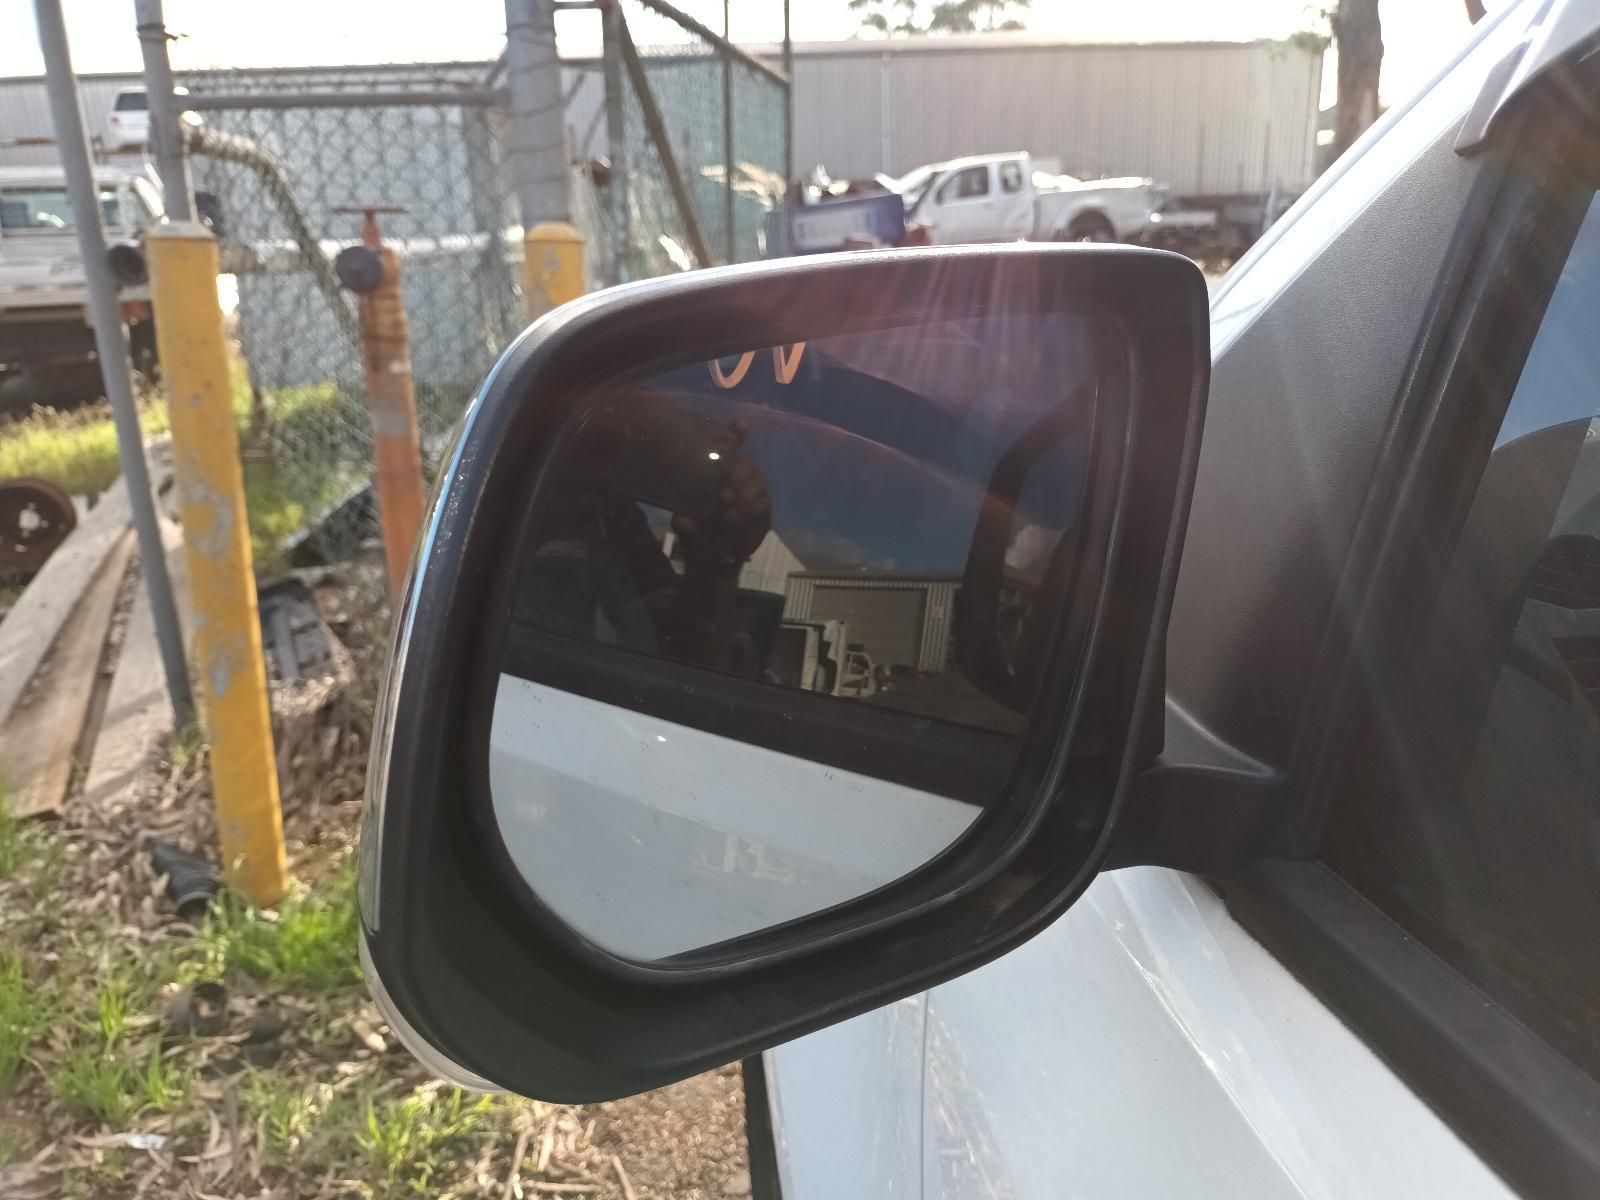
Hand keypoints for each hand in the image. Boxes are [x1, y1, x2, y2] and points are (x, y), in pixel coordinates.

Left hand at [671, 422, 771, 565]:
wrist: (712, 559)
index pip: (729, 446)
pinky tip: (739, 521)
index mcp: (718, 473)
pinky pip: (765, 505)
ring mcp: (754, 492)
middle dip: (739, 478)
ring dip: (745, 497)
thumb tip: (685, 521)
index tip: (741, 425)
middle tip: (724, 496)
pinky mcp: (765, 511)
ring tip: (728, 513)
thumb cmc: (695, 533)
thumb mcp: (684, 525)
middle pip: (749, 464)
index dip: (736, 434)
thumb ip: (684, 522)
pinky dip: (752, 513)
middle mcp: (738, 477)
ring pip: (759, 484)